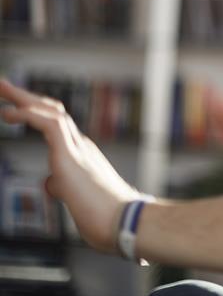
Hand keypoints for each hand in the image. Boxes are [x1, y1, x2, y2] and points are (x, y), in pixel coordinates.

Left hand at [0, 79, 139, 253]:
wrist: (124, 222)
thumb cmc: (105, 217)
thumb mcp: (77, 198)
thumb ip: (63, 186)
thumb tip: (51, 182)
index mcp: (83, 155)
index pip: (58, 126)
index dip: (36, 113)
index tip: (16, 108)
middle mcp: (82, 146)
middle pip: (54, 112)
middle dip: (27, 98)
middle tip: (4, 86)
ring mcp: (78, 148)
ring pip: (51, 112)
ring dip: (24, 99)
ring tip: (2, 89)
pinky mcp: (71, 155)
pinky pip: (49, 125)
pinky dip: (28, 115)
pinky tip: (9, 113)